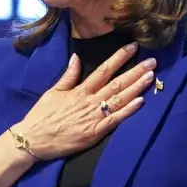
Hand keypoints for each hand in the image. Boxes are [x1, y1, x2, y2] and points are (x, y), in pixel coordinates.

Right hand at [18, 43, 154, 159]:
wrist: (33, 139)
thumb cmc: (42, 116)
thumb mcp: (53, 91)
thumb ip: (68, 75)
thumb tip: (77, 56)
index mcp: (80, 90)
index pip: (103, 70)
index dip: (119, 58)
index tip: (133, 47)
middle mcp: (89, 101)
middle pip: (117, 83)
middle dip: (135, 71)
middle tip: (152, 62)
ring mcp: (93, 117)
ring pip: (119, 100)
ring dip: (136, 88)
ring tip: (151, 77)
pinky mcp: (94, 133)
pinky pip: (114, 120)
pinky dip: (128, 111)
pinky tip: (141, 102)